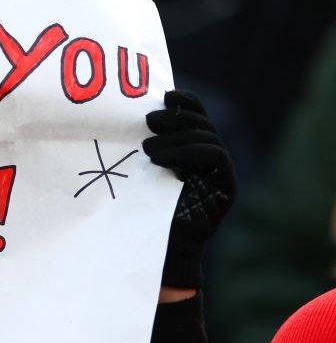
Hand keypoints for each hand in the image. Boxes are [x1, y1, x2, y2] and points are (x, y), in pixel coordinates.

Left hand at [144, 90, 235, 288]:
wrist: (155, 248)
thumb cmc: (138, 210)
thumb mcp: (136, 172)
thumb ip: (140, 148)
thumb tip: (116, 118)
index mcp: (191, 148)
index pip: (195, 115)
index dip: (185, 101)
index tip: (164, 95)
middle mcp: (210, 157)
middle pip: (201, 123)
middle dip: (176, 117)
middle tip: (147, 121)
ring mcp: (220, 171)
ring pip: (206, 137)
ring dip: (176, 138)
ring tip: (146, 150)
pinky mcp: (226, 185)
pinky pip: (214, 156)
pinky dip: (187, 153)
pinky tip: (160, 161)